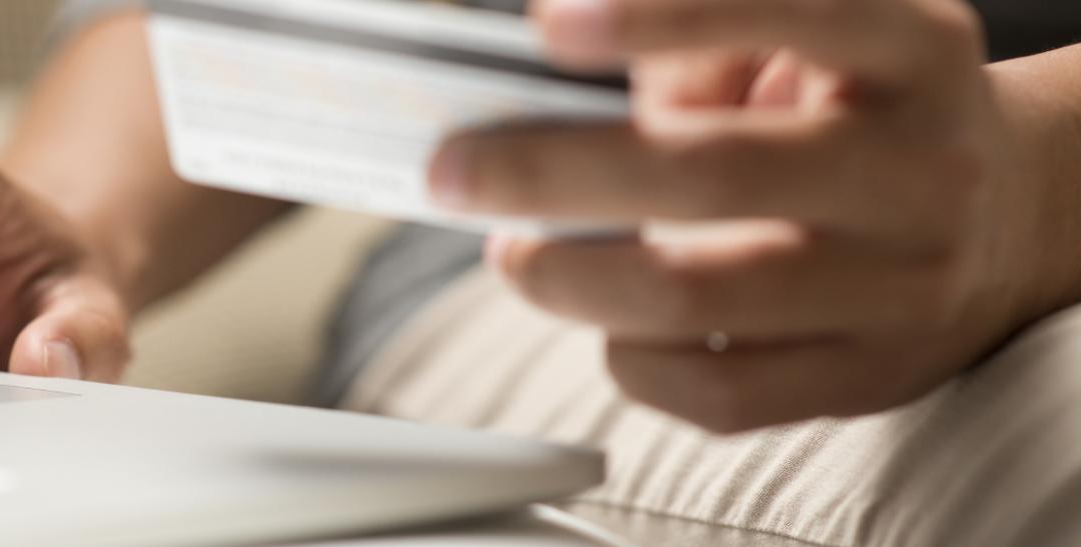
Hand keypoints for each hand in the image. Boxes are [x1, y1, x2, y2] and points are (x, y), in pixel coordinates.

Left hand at [429, 0, 1071, 430]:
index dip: (660, 16)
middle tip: (456, 170)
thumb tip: (544, 85)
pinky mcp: (873, 376)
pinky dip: (629, 357)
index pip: (792, 11)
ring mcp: (904, 284)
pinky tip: (602, 321)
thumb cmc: (854, 110)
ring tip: (512, 254)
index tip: (547, 25)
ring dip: (569, 279)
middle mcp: (921, 167)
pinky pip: (719, 390)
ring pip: (698, 297)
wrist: (1003, 214)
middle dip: (553, 173)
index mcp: (911, 50)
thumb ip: (697, 51)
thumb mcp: (806, 43)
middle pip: (711, 176)